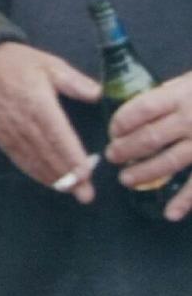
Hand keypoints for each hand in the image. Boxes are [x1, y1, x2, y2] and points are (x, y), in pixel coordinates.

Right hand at [0, 41, 101, 202]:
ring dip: (54, 179)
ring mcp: (10, 132)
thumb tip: (98, 94)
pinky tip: (50, 182)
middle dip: (68, 176)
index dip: (71, 155)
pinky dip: (36, 173)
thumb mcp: (50, 64)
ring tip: (73, 192)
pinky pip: (20, 159)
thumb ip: (74, 81)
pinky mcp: (1, 138)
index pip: (57, 134)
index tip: (86, 173)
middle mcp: (22, 121)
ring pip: (34, 160)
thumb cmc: (21, 65)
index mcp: (37, 101)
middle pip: (48, 153)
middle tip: (86, 194)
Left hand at [105, 71, 191, 220]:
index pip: (143, 109)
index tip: (113, 130)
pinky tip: (170, 213)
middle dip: (126, 149)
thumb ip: (168, 94)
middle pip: (150, 137)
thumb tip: (137, 110)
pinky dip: (184, 201)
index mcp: (180, 95)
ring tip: (126, 179)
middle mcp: (190, 120)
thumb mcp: (190, 82)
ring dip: (144, 173)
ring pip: (168, 162)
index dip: (122, 121)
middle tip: (112, 156)